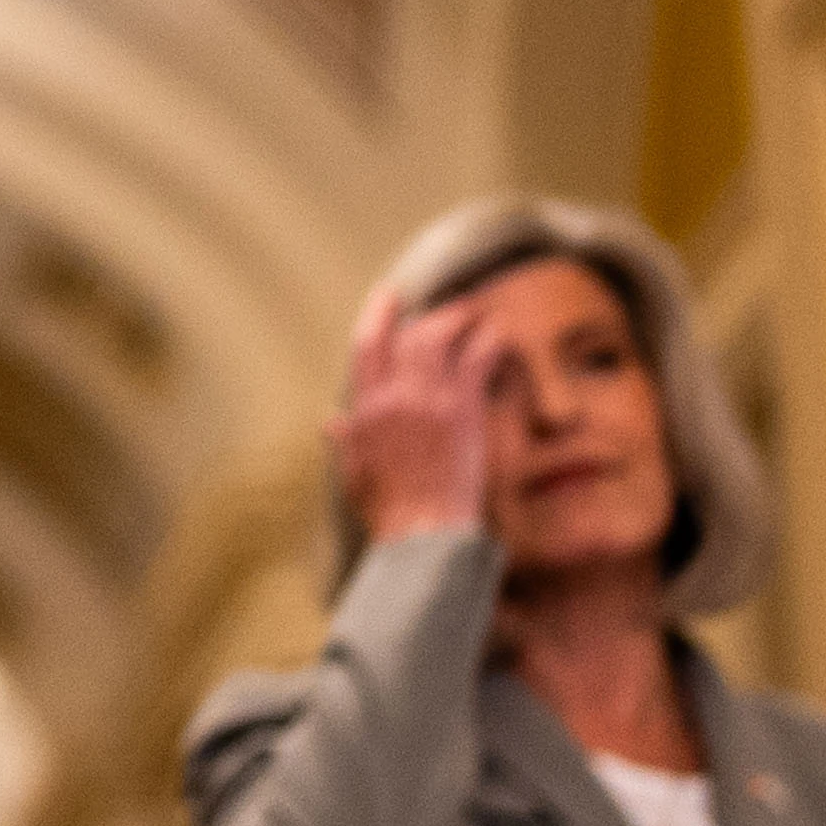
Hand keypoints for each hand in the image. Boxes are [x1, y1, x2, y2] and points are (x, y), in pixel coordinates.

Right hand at [329, 284, 500, 551]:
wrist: (425, 530)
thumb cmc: (388, 511)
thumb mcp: (354, 473)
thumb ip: (345, 441)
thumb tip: (329, 422)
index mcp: (366, 409)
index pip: (368, 345)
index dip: (378, 314)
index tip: (388, 294)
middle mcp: (395, 395)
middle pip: (409, 335)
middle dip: (428, 314)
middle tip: (447, 307)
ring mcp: (430, 399)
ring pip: (441, 338)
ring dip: (458, 318)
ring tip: (473, 310)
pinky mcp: (463, 409)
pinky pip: (477, 358)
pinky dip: (488, 339)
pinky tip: (497, 331)